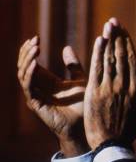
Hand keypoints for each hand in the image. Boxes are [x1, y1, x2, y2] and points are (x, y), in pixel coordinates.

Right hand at [17, 36, 88, 155]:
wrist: (87, 124)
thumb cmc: (84, 105)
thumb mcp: (80, 80)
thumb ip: (73, 65)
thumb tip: (66, 47)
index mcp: (47, 81)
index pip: (31, 62)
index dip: (31, 50)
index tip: (36, 37)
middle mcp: (38, 88)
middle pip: (23, 66)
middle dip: (27, 52)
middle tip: (34, 40)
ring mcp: (36, 96)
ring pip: (23, 74)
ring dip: (27, 60)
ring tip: (34, 48)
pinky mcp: (36, 104)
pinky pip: (28, 87)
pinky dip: (30, 74)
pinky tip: (35, 63)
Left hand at [84, 19, 135, 149]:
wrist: (111, 145)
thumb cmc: (129, 131)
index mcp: (135, 89)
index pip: (132, 60)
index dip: (128, 43)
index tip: (124, 31)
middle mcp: (123, 85)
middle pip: (121, 55)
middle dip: (118, 36)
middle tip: (114, 21)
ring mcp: (108, 88)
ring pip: (109, 59)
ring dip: (109, 40)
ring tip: (108, 25)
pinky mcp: (94, 93)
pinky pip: (96, 69)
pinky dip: (98, 53)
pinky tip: (99, 41)